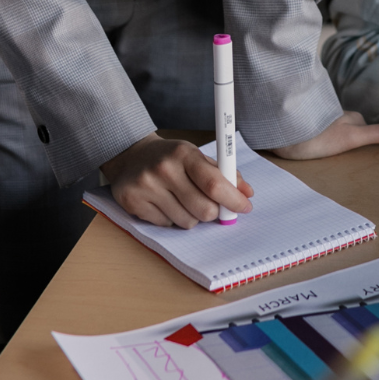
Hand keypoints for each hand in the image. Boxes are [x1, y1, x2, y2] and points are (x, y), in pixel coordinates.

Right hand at [102, 134, 253, 227]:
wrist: (132, 156)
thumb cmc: (171, 158)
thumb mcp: (197, 157)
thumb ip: (224, 173)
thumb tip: (247, 193)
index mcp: (184, 154)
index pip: (214, 184)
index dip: (233, 200)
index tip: (244, 207)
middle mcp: (164, 169)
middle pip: (204, 209)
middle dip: (213, 212)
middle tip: (210, 205)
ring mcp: (146, 187)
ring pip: (187, 222)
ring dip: (192, 216)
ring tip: (182, 200)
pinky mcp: (133, 202)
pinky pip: (167, 225)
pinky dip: (172, 219)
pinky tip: (165, 203)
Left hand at [270, 111, 378, 159]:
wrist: (281, 131)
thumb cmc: (317, 137)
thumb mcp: (351, 138)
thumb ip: (376, 135)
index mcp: (349, 118)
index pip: (363, 125)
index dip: (367, 134)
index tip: (368, 144)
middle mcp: (334, 116)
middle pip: (347, 125)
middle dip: (348, 133)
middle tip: (350, 148)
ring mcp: (317, 120)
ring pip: (329, 128)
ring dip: (329, 135)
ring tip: (330, 149)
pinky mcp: (300, 127)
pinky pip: (312, 132)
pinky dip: (314, 137)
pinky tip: (309, 146)